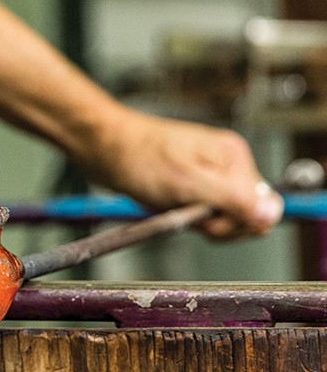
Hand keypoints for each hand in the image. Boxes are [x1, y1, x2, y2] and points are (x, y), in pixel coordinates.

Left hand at [78, 107, 283, 239]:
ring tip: (171, 204)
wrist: (101, 147)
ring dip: (195, 221)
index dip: (231, 223)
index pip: (261, 210)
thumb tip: (270, 214)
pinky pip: (199, 213)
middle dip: (214, 223)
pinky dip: (184, 217)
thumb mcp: (187, 183)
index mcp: (234, 158)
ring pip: (221, 218)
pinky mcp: (192, 183)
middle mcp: (226, 165)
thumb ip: (231, 199)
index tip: (203, 217)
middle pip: (244, 216)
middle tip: (182, 209)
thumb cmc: (137, 158)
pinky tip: (166, 205)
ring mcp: (209, 174)